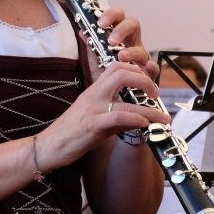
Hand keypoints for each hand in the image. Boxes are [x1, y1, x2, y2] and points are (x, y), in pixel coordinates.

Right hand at [36, 61, 168, 169]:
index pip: (116, 67)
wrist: (50, 146)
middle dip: (145, 80)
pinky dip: (136, 119)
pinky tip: (145, 124)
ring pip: (125, 95)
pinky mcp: (92, 125)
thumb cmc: (71, 133)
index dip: (136, 70)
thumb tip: (137, 116)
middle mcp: (93, 95)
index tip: (148, 85)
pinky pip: (118, 117)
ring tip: (163, 118)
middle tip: (156, 95)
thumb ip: (115, 113)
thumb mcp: (94, 117)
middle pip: (122, 72)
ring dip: (149, 107)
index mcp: (93, 91)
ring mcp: (92, 108)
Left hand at [89, 7, 157, 80]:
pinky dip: (152, 67)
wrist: (111, 91)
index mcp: (119, 35)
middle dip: (122, 30)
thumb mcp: (96, 56)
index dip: (112, 15)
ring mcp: (140, 56)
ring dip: (131, 51)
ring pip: (141, 47)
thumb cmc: (107, 70)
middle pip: (133, 24)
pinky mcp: (147, 72)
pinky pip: (153, 68)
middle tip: (111, 40)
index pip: (119, 17)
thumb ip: (92, 44)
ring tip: (121, 57)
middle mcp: (132, 42)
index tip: (101, 22)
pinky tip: (146, 67)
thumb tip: (82, 31)